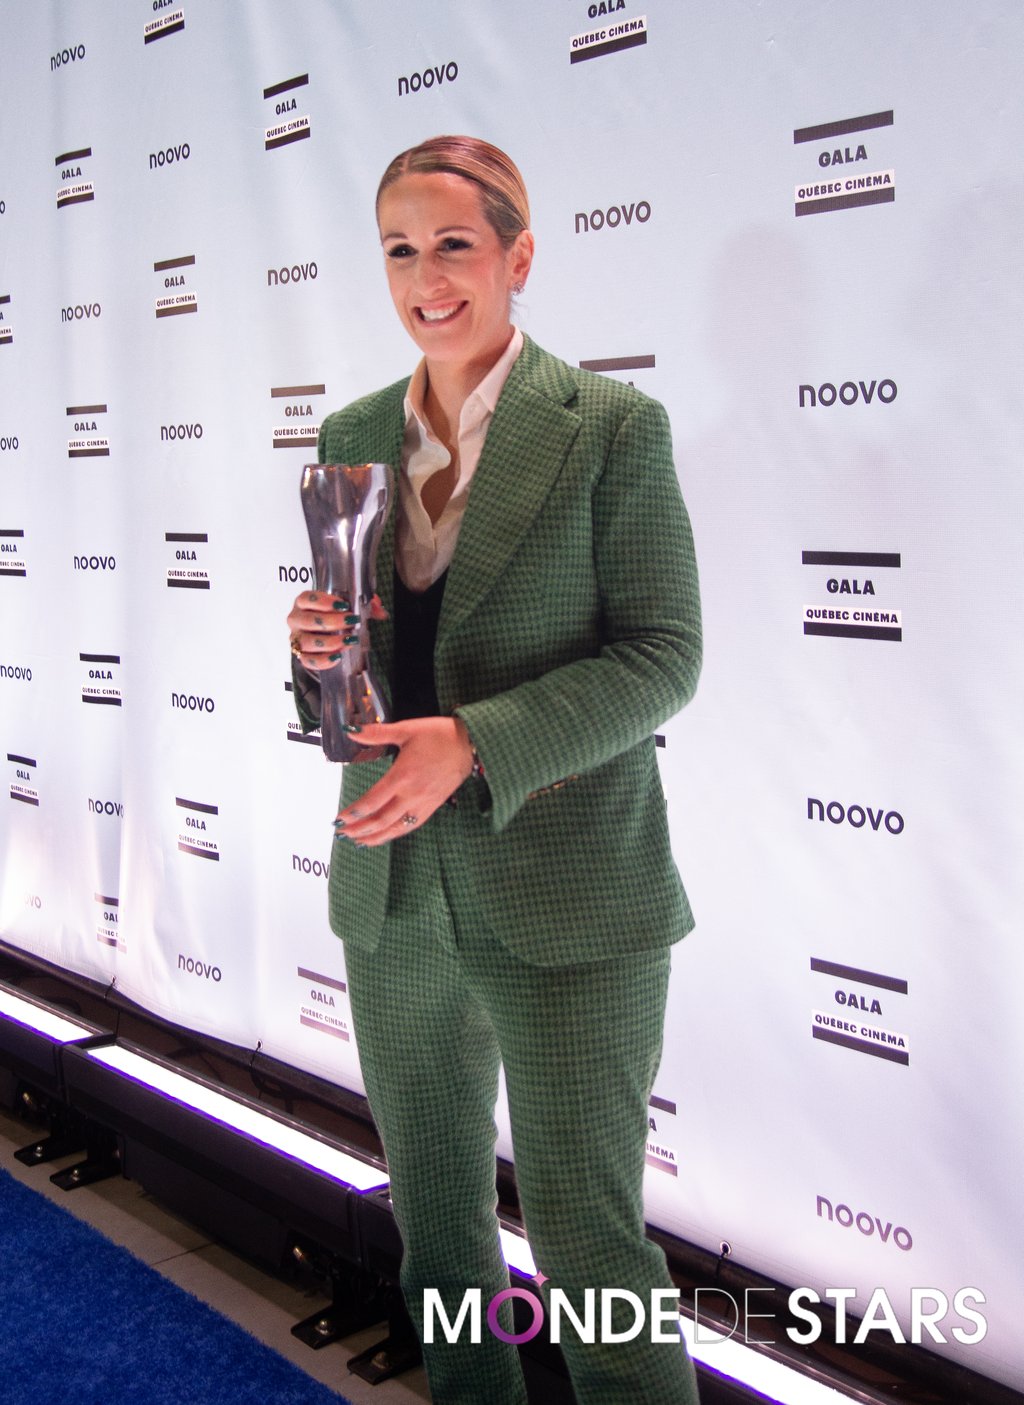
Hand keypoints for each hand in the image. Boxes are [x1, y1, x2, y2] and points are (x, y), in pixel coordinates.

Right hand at [286, 590, 386, 671]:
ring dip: (330, 642)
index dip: (323, 601)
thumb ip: (366, 605)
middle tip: (351, 621)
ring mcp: (297, 637)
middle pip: (308, 620)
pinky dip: (323, 660)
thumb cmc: (332, 616)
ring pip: (307, 641)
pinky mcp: (301, 655)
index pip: (306, 598)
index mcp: (304, 602)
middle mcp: (297, 619)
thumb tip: (381, 611)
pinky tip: (337, 656)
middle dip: (332, 621)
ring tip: (348, 640)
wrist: (322, 633)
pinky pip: (308, 660)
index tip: (342, 605)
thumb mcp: (348, 607)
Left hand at [335, 717, 474, 845]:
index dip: (355, 812)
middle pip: (381, 819)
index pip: (373, 801)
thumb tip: (352, 730)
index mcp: (403, 775)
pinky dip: (394, 834)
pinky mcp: (432, 806)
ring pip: (395, 828)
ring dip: (375, 837)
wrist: (469, 744)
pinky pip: (411, 826)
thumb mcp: (407, 729)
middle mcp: (412, 794)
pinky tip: (384, 836)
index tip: (340, 818)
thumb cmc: (438, 734)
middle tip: (341, 833)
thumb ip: (377, 733)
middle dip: (359, 829)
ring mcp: (423, 803)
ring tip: (358, 842)